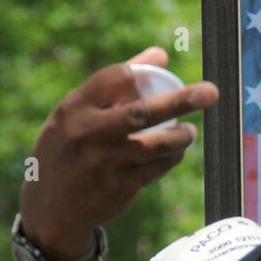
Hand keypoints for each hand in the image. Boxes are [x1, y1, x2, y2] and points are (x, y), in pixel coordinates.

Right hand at [19, 46, 218, 257]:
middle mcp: (87, 134)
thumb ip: (115, 84)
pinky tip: (176, 153)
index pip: (116, 77)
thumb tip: (161, 53)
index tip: (167, 72)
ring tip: (190, 131)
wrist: (49, 207)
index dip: (144, 72)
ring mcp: (102, 163)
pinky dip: (170, 159)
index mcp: (74, 108)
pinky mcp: (116, 188)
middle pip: (141, 112)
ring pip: (154, 146)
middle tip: (211, 91)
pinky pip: (154, 169)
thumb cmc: (70, 147)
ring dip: (180, 137)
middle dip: (180, 100)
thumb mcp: (76, 113)